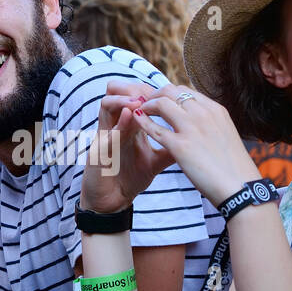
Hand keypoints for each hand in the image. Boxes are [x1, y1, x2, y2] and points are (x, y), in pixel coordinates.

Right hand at [82, 80, 175, 212]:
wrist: (112, 201)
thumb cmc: (130, 178)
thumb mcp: (155, 161)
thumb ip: (170, 148)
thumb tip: (194, 139)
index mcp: (129, 125)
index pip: (137, 98)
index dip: (150, 92)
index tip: (167, 94)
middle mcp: (115, 125)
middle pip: (120, 93)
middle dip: (135, 89)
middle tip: (151, 93)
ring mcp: (105, 135)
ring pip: (106, 104)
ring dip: (123, 100)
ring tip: (139, 102)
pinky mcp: (97, 150)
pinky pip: (105, 131)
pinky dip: (117, 123)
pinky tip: (129, 117)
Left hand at [123, 84, 260, 205]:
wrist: (240, 188)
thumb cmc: (234, 168)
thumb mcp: (226, 135)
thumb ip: (212, 125)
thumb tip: (202, 125)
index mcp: (216, 110)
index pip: (186, 91)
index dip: (169, 95)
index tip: (161, 103)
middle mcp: (203, 113)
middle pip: (171, 91)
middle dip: (155, 94)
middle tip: (146, 104)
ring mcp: (191, 128)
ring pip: (161, 103)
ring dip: (147, 105)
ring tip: (140, 112)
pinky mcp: (180, 146)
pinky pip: (154, 128)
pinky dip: (143, 122)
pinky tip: (136, 122)